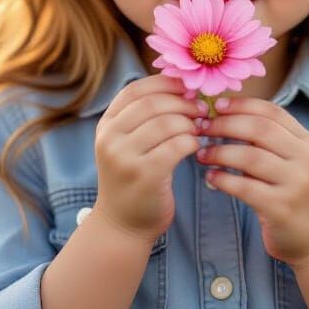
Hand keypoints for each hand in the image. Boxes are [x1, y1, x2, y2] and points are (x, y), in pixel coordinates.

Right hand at [95, 74, 203, 241]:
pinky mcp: (145, 175)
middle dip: (183, 103)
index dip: (165, 83)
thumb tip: (184, 88)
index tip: (187, 88)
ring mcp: (124, 157)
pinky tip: (196, 149)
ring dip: (190, 124)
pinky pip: (177, 146)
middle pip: (153, 103)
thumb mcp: (127, 144)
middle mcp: (110, 138)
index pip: (136, 90)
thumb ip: (145, 118)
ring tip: (199, 130)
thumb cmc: (133, 179)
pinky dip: (192, 142)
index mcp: (106, 125)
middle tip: (202, 110)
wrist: (122, 225)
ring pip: (167, 123)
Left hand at [194, 96, 308, 266]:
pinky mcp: (282, 208)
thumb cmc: (297, 197)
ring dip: (220, 152)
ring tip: (202, 154)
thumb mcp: (293, 164)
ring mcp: (296, 184)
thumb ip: (270, 144)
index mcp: (308, 143)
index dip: (242, 105)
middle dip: (225, 125)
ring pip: (250, 156)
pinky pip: (245, 187)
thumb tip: (224, 118)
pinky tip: (211, 178)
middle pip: (259, 129)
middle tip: (201, 128)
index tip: (216, 106)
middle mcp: (306, 159)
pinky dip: (223, 179)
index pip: (273, 112)